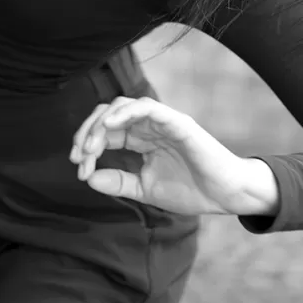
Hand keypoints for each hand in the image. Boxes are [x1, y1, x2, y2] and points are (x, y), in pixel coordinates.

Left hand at [70, 96, 280, 217]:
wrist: (224, 196)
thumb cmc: (191, 190)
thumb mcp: (146, 189)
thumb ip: (120, 182)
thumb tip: (89, 178)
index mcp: (142, 139)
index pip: (107, 132)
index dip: (88, 146)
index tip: (79, 169)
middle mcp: (149, 126)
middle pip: (109, 115)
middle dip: (88, 132)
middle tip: (78, 155)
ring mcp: (162, 121)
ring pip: (123, 107)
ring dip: (101, 124)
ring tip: (90, 146)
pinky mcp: (176, 121)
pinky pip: (147, 107)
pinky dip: (126, 112)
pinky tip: (109, 126)